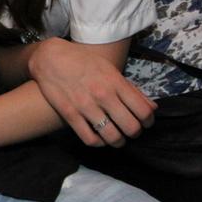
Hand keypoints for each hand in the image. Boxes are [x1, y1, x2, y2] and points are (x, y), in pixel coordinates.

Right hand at [27, 37, 155, 146]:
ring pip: (112, 137)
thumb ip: (131, 88)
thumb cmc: (82, 60)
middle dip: (135, 133)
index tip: (145, 122)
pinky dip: (99, 143)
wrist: (50, 58)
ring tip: (118, 138)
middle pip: (131, 127)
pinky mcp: (70, 115)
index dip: (149, 121)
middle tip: (131, 131)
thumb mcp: (109, 68)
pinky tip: (100, 138)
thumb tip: (152, 107)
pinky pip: (90, 139)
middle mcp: (103, 95)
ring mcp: (86, 106)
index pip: (143, 110)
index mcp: (115, 82)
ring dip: (118, 141)